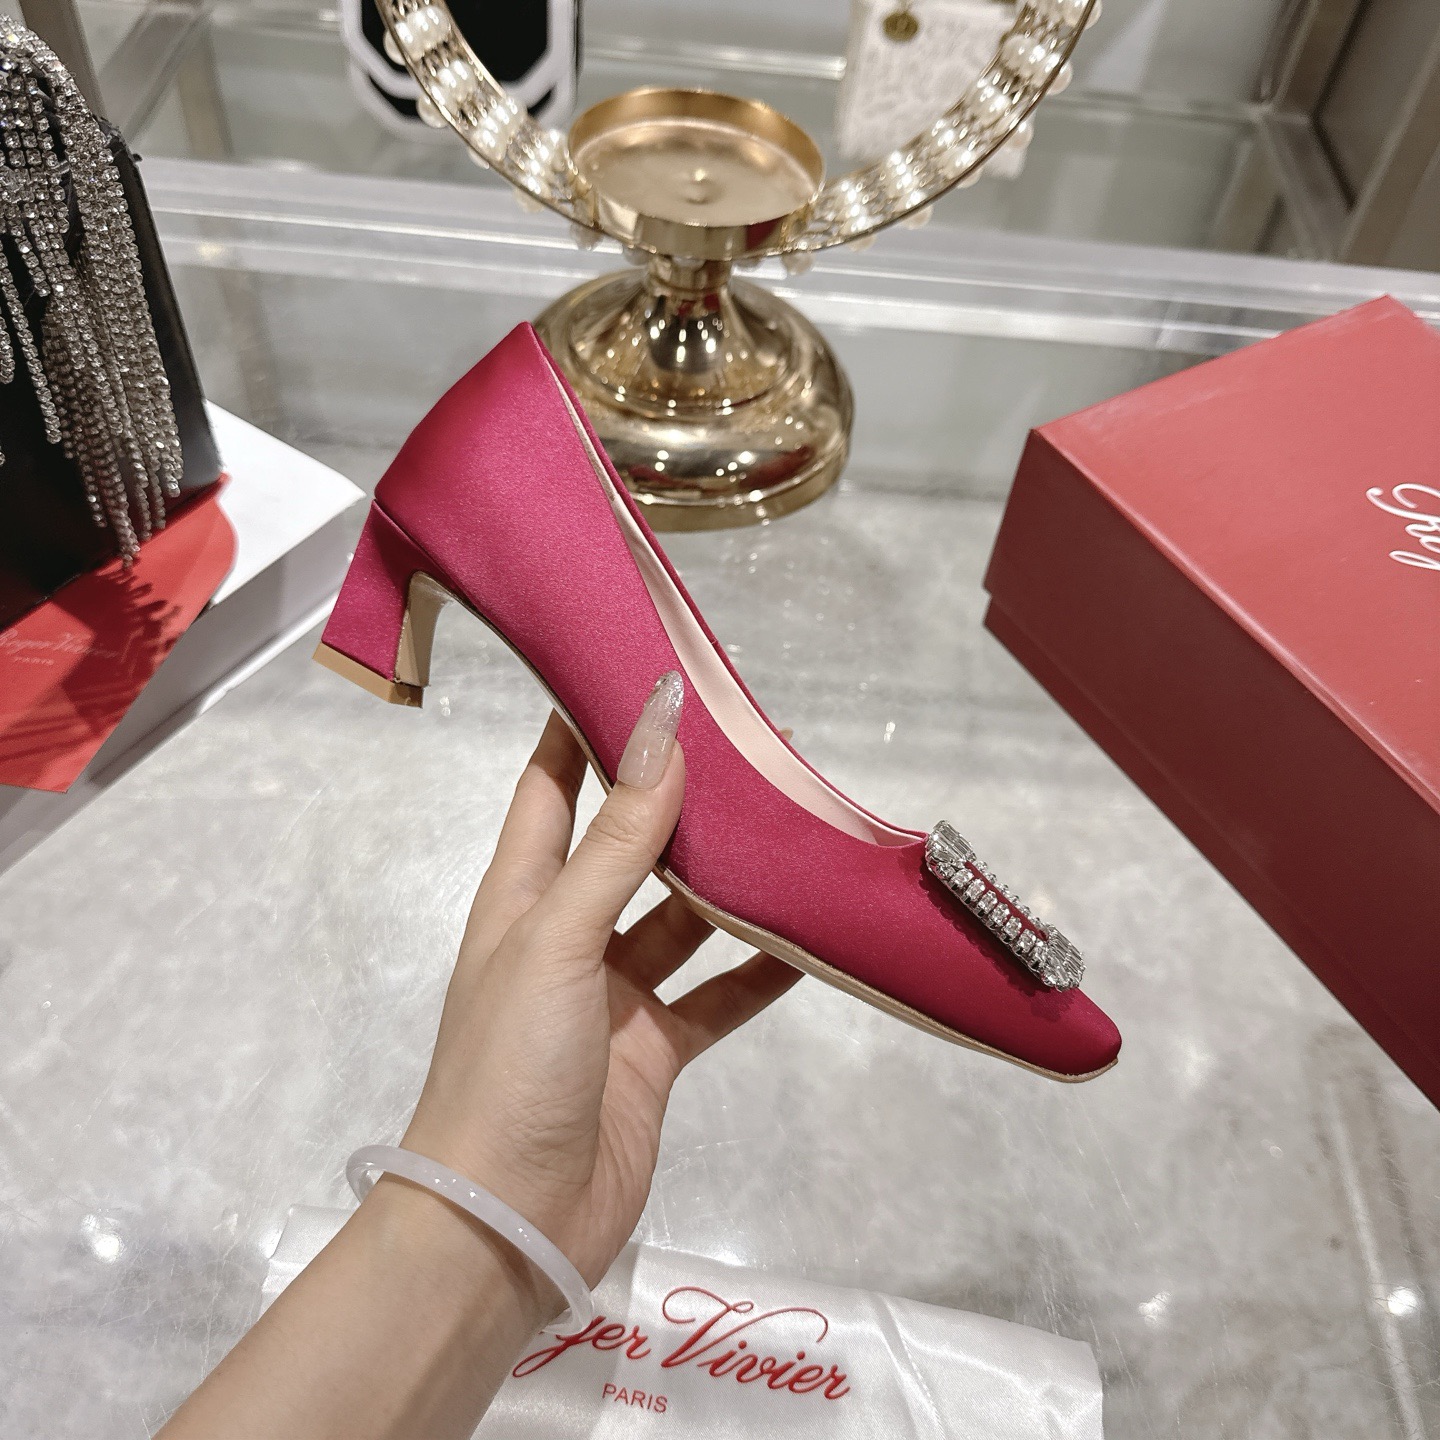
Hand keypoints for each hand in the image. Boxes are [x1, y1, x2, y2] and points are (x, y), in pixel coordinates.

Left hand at [395, 672, 800, 1291]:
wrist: (508, 1224)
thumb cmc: (511, 1063)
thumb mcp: (559, 938)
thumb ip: (616, 842)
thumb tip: (657, 731)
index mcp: (522, 895)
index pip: (552, 787)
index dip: (586, 728)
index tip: (637, 670)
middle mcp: (568, 933)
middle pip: (629, 845)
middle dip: (680, 799)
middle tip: (750, 746)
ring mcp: (613, 995)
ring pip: (682, 918)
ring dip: (728, 882)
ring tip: (791, 829)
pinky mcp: (654, 1052)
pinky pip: (716, 996)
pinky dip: (759, 970)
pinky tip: (811, 939)